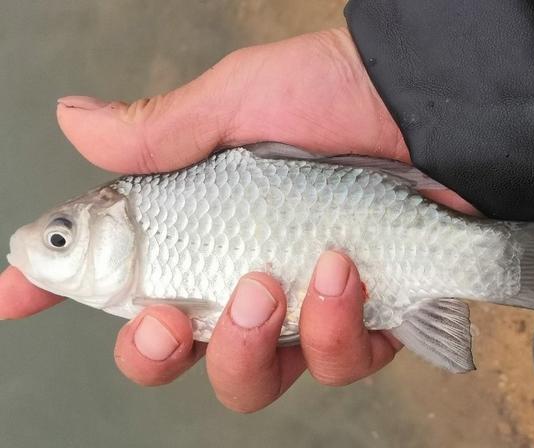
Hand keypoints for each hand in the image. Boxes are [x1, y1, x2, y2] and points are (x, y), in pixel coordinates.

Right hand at [0, 28, 475, 411]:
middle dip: (157, 353)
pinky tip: (343, 274)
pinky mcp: (364, 320)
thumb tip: (73, 121)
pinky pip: (337, 363)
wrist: (429, 106)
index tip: (15, 292)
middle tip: (171, 316)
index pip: (116, 270)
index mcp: (200, 227)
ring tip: (272, 281)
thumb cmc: (335, 95)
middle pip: (176, 353)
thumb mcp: (239, 103)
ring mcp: (303, 307)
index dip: (58, 288)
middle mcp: (241, 275)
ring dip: (249, 345)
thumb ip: (161, 132)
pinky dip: (334, 329)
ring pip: (251, 377)